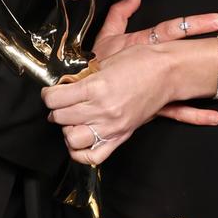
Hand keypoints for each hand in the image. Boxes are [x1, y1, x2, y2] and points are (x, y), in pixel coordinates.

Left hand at [43, 35, 217, 165]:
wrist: (169, 72)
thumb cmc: (142, 61)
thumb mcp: (106, 62)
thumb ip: (84, 76)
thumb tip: (66, 85)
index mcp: (96, 87)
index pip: (55, 99)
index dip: (48, 95)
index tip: (51, 92)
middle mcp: (103, 110)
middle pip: (60, 118)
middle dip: (56, 109)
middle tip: (60, 102)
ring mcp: (112, 126)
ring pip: (72, 139)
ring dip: (67, 129)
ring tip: (72, 119)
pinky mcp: (121, 136)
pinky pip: (92, 156)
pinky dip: (80, 151)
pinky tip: (80, 137)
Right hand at [90, 0, 217, 129]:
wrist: (83, 95)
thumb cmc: (95, 65)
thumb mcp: (106, 37)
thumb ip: (121, 12)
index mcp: (144, 45)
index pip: (172, 30)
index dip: (193, 24)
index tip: (216, 19)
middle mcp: (153, 67)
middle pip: (184, 54)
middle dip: (208, 48)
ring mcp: (155, 88)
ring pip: (185, 85)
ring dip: (207, 84)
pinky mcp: (153, 107)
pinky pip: (176, 111)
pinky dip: (194, 115)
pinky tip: (214, 117)